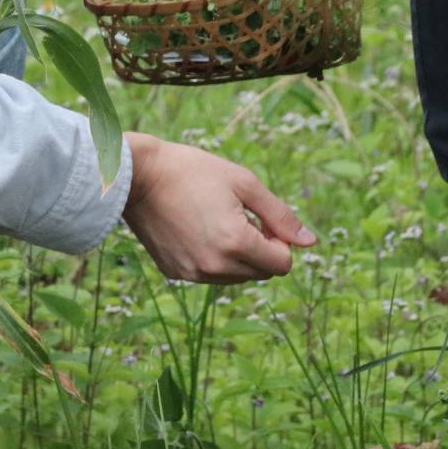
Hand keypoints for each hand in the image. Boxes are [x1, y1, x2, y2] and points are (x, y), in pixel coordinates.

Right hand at [121, 132, 316, 283]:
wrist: (137, 176)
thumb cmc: (192, 171)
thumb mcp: (244, 183)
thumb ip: (280, 215)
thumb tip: (310, 242)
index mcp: (235, 243)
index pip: (282, 264)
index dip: (280, 241)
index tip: (261, 218)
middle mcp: (215, 267)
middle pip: (262, 273)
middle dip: (261, 249)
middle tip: (240, 216)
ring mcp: (193, 273)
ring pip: (237, 277)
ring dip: (238, 256)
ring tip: (216, 221)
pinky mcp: (175, 273)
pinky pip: (210, 275)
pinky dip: (213, 258)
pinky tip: (196, 230)